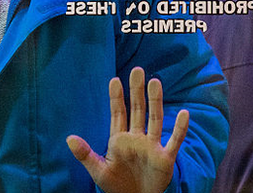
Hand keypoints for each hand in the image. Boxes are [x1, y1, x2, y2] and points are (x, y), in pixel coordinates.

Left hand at [66, 67, 189, 192]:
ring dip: (155, 101)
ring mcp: (151, 146)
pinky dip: (179, 128)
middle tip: (137, 71)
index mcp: (119, 140)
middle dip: (136, 92)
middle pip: (137, 110)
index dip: (116, 98)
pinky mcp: (165, 158)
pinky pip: (174, 140)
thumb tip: (68, 138)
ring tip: (155, 82)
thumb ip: (85, 154)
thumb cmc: (116, 186)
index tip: (114, 80)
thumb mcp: (98, 170)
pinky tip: (184, 114)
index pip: (118, 114)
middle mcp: (136, 138)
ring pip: (155, 119)